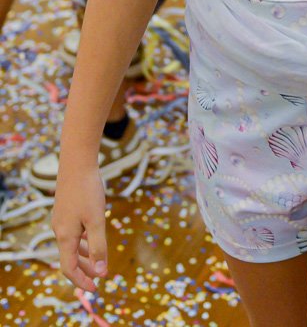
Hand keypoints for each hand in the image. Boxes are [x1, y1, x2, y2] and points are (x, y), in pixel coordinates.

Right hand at [52, 164, 107, 291]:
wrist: (77, 163)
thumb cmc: (87, 191)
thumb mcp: (97, 220)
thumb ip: (99, 247)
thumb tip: (101, 273)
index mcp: (65, 236)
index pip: (69, 268)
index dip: (81, 281)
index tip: (95, 289)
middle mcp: (60, 230)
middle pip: (70, 258)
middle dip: (85, 270)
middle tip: (100, 278)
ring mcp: (61, 220)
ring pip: (72, 245)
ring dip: (85, 256)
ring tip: (99, 262)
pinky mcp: (66, 210)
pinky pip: (73, 233)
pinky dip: (83, 241)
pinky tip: (92, 238)